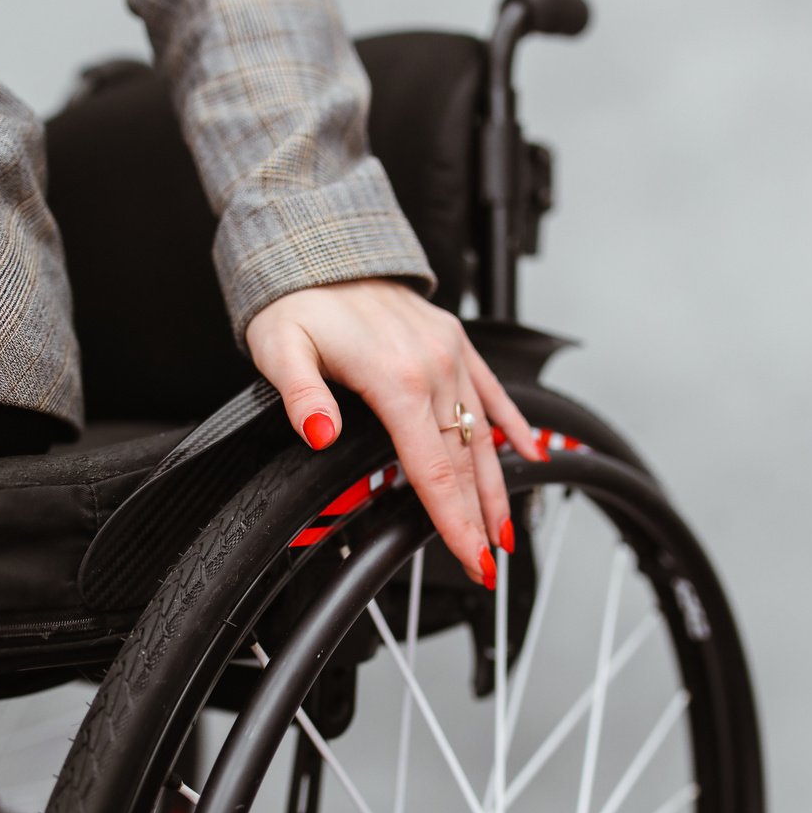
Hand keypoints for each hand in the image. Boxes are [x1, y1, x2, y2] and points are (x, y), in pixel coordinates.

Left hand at [245, 280, 539, 586]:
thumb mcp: (281, 348)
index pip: (432, 470)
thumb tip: (320, 433)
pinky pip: (492, 391)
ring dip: (498, 486)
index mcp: (396, 379)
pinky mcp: (454, 343)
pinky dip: (513, 426)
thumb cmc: (298, 302)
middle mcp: (433, 366)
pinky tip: (530, 455)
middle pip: (464, 462)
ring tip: (506, 530)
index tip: (471, 558)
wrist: (320, 248)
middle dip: (479, 518)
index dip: (453, 521)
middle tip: (490, 564)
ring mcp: (450, 354)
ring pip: (483, 434)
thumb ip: (301, 396)